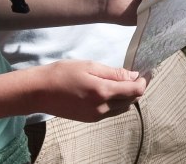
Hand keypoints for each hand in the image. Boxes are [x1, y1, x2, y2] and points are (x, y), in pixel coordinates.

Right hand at [28, 61, 146, 121]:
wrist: (39, 92)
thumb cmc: (62, 74)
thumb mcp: (89, 66)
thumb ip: (113, 73)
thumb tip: (133, 76)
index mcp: (103, 92)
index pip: (135, 91)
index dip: (144, 81)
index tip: (147, 72)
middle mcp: (102, 108)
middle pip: (131, 100)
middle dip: (138, 88)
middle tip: (139, 75)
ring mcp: (96, 116)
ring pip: (122, 108)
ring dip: (128, 96)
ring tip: (126, 82)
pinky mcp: (90, 119)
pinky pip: (111, 112)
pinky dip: (117, 102)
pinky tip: (112, 91)